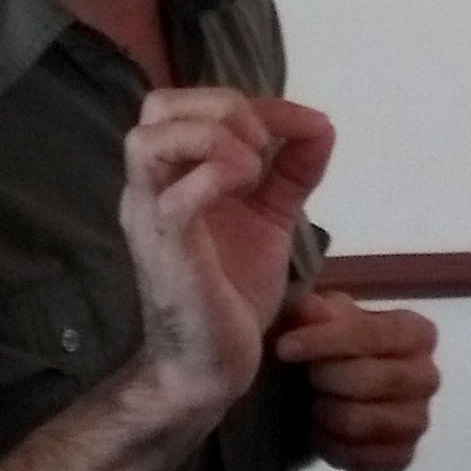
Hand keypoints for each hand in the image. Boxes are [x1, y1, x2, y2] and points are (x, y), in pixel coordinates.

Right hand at [118, 90, 334, 414]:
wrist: (209, 368)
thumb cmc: (230, 293)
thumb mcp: (269, 218)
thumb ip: (291, 171)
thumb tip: (322, 125)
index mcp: (170, 177)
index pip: (188, 104)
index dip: (251, 102)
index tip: (301, 131)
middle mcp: (150, 190)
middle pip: (157, 106)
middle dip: (223, 109)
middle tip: (262, 149)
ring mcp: (152, 217)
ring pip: (148, 138)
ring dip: (215, 138)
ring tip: (252, 172)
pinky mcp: (167, 250)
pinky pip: (176, 195)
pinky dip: (219, 175)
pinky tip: (249, 191)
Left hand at [272, 290, 441, 470]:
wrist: (326, 388)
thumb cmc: (329, 346)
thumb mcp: (320, 318)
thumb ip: (317, 312)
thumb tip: (313, 309)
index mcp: (417, 334)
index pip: (380, 335)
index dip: (328, 341)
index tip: (284, 348)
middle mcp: (427, 377)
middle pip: (374, 381)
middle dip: (326, 380)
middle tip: (304, 379)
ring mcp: (418, 420)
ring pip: (366, 423)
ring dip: (327, 416)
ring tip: (312, 406)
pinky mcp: (403, 456)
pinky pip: (368, 460)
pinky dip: (335, 449)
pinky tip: (321, 434)